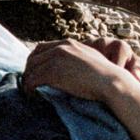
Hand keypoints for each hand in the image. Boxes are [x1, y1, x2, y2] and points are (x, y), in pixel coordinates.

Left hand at [22, 39, 139, 102]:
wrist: (110, 82)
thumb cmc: (105, 75)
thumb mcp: (90, 58)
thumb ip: (77, 57)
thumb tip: (68, 67)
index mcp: (69, 43)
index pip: (41, 48)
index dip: (35, 61)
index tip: (35, 73)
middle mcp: (60, 47)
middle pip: (33, 58)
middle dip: (29, 71)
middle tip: (31, 85)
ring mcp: (56, 59)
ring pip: (30, 70)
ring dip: (28, 82)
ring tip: (32, 93)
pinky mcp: (53, 72)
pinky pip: (32, 81)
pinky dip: (30, 89)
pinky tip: (35, 96)